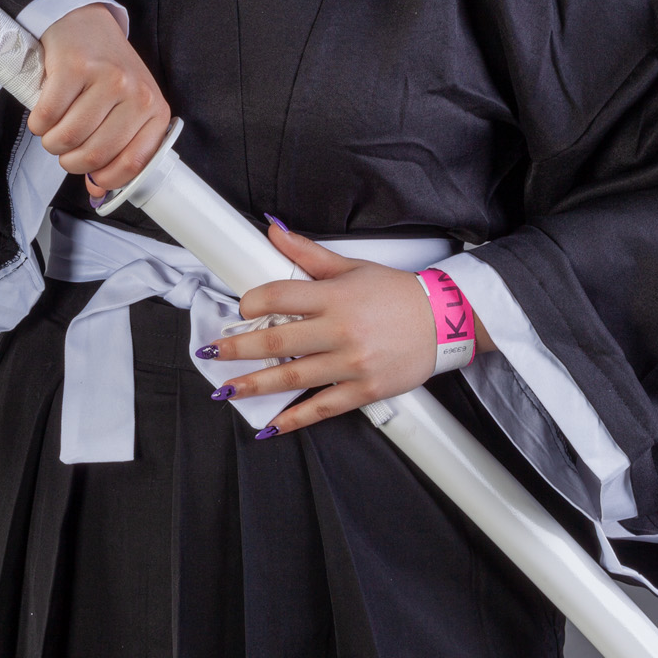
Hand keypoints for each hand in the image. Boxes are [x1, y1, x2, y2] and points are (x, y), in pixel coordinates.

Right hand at [28, 4, 170, 194]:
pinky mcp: (75, 67)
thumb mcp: (125, 107)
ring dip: (53, 142)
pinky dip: (39, 123)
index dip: (107, 179)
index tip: (91, 178)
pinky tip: (44, 115)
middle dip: (71, 160)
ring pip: (70, 137)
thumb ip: (117, 148)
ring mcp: (107, 79)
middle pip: (95, 153)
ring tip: (53, 131)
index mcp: (155, 110)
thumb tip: (97, 190)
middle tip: (64, 150)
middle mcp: (136, 94)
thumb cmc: (105, 71)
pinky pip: (49, 115)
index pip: (134, 163)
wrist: (85, 23)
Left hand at [203, 223, 493, 436]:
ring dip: (255, 385)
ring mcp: (353, 363)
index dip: (252, 303)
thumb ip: (309, 255)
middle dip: (239, 349)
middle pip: (278, 341)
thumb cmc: (396, 293)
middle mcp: (341, 330)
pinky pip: (323, 407)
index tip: (239, 310)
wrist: (446, 321)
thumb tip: (273, 232)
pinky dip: (295, 418)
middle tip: (211, 355)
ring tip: (225, 390)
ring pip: (294, 377)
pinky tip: (271, 426)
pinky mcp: (366, 389)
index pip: (280, 297)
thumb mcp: (352, 267)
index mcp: (335, 296)